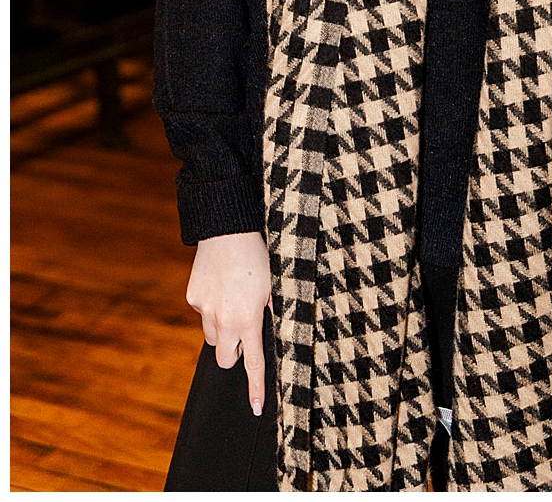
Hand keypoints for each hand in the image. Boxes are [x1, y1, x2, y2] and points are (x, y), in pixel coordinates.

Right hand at [186, 230, 271, 414]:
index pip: (253, 361)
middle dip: (234, 351)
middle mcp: (224, 320)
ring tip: (234, 297)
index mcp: (248, 318)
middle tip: (244, 330)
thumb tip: (272, 332)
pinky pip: (203, 313)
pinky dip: (211, 306)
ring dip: (222, 327)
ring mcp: (205, 311)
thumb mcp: (274, 284)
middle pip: (225, 357)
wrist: (228, 229)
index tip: (257, 408)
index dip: (256, 386)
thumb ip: (271, 312)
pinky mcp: (192, 298)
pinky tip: (221, 284)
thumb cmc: (258, 255)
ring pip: (212, 336)